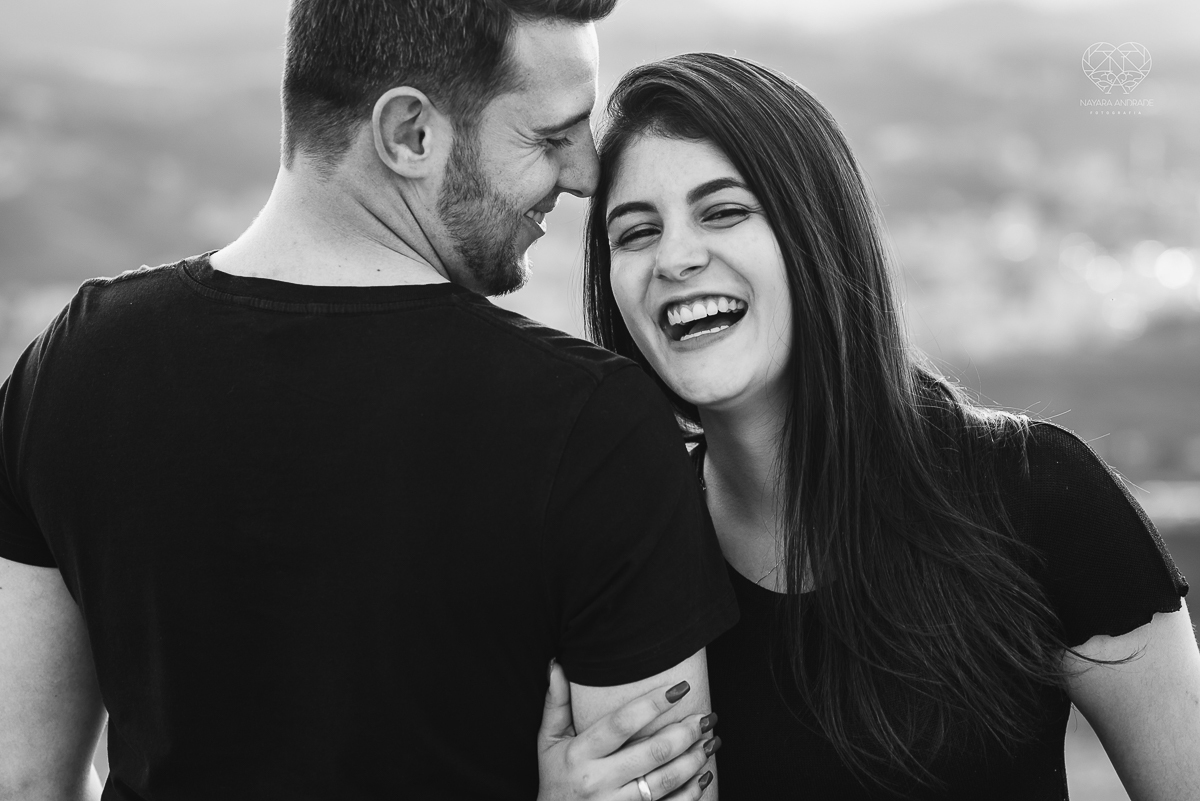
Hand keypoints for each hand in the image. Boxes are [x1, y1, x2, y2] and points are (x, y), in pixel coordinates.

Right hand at [537, 660, 717, 800]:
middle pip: (652, 751)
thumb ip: (555, 703)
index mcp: (580, 754)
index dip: (653, 704)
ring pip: (665, 780)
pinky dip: (691, 793)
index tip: (680, 688)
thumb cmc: (555, 778)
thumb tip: (558, 664)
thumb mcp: (548, 741)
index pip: (621, 723)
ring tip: (710, 740)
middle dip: (685, 732)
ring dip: (694, 758)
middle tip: (706, 716)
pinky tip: (704, 775)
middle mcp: (598, 780)